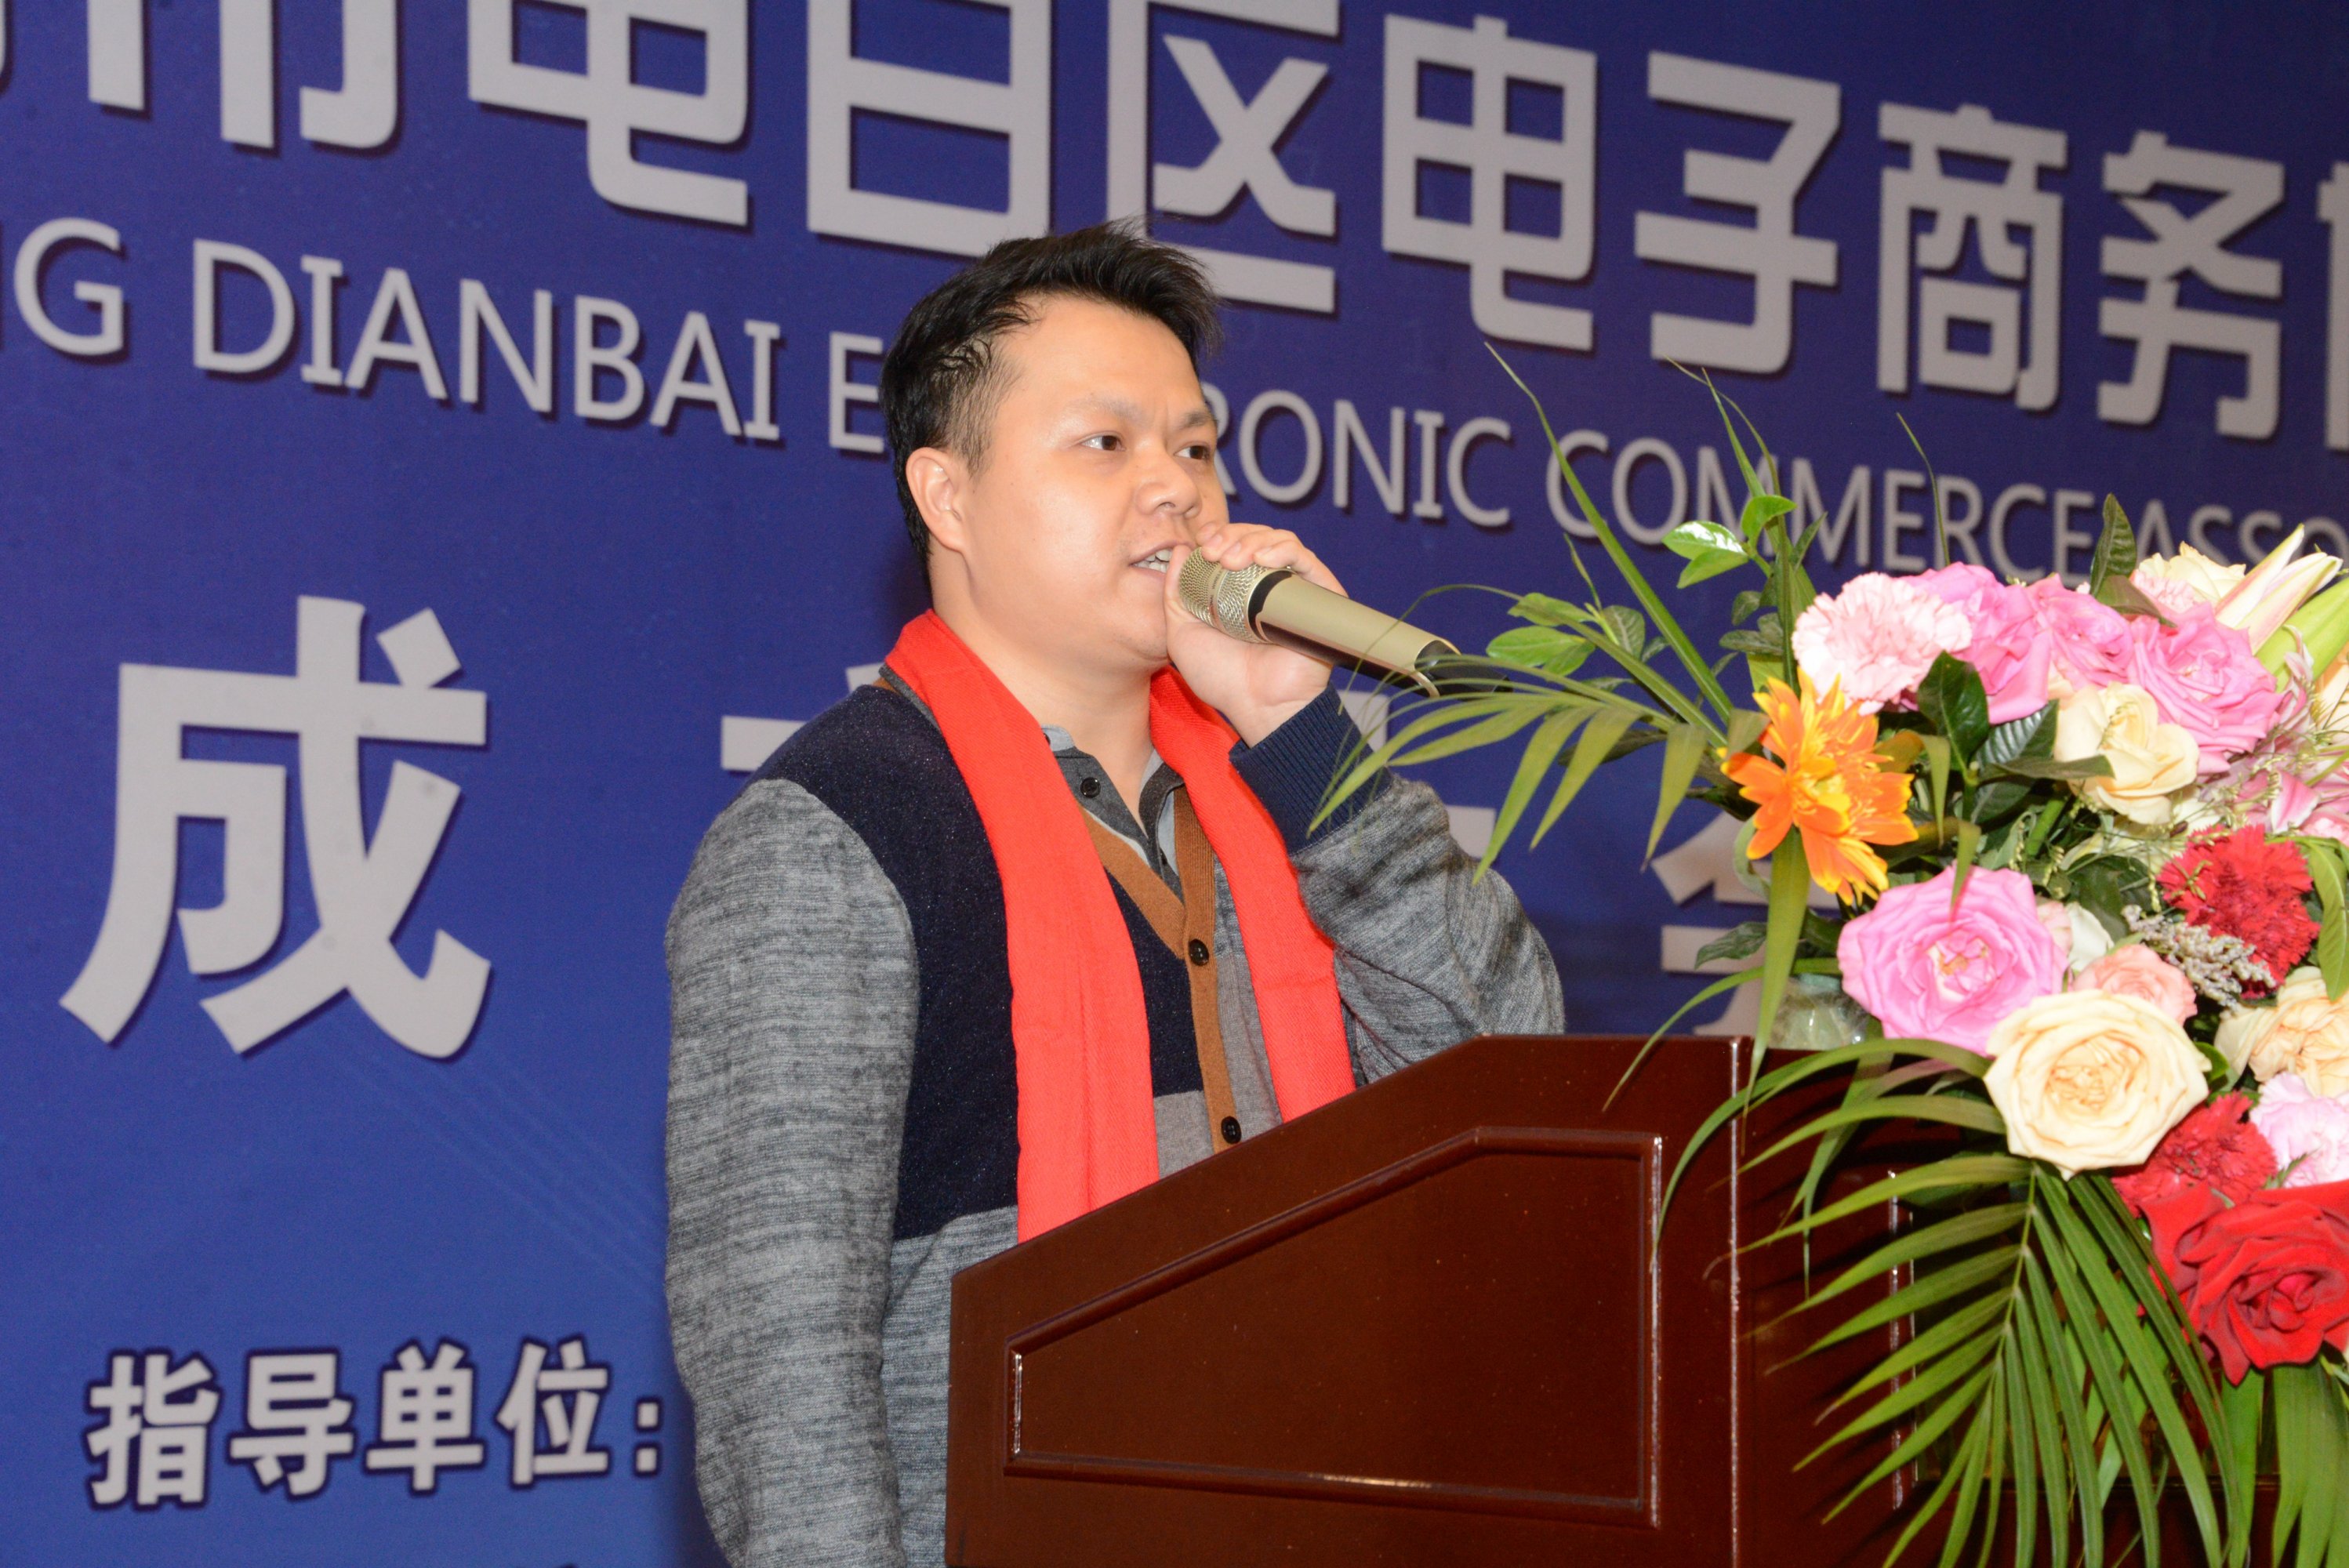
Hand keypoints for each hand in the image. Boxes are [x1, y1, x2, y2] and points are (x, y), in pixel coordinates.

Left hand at [1164, 521, 1341, 745]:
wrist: (1256, 705)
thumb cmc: (1221, 678)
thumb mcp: (1181, 631)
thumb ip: (1176, 591)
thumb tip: (1179, 549)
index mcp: (1239, 590)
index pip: (1234, 544)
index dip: (1219, 534)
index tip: (1203, 543)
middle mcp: (1268, 586)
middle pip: (1256, 536)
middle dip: (1232, 535)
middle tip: (1214, 553)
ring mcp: (1294, 590)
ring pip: (1280, 541)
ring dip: (1252, 540)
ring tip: (1232, 559)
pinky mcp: (1320, 597)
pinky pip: (1307, 559)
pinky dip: (1284, 549)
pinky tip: (1262, 559)